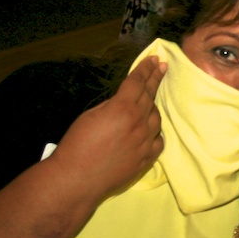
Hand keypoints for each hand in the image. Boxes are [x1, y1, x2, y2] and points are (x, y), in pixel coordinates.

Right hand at [51, 56, 166, 201]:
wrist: (78, 178)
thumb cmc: (77, 144)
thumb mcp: (91, 115)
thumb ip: (112, 105)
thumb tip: (124, 101)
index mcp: (123, 108)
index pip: (138, 82)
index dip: (146, 69)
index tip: (154, 59)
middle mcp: (139, 123)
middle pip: (150, 96)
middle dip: (155, 79)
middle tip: (161, 67)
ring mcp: (146, 142)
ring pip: (156, 118)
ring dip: (152, 108)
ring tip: (149, 102)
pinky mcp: (147, 159)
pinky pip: (158, 141)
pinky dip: (155, 133)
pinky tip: (151, 130)